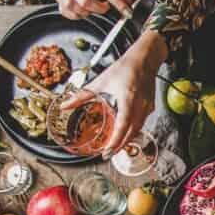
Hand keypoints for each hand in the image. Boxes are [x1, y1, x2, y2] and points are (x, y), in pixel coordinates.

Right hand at [20, 0, 130, 19]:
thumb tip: (130, 0)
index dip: (118, 2)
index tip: (128, 12)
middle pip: (87, 3)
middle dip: (99, 8)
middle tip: (103, 6)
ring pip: (81, 11)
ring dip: (89, 12)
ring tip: (88, 3)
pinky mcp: (60, 4)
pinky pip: (74, 16)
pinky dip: (80, 15)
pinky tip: (79, 6)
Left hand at [66, 33, 165, 157]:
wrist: (144, 60)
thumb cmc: (124, 68)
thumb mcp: (101, 81)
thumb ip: (83, 95)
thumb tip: (65, 105)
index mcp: (127, 98)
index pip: (123, 125)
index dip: (116, 140)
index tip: (107, 150)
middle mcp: (139, 105)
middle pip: (131, 132)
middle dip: (119, 145)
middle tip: (108, 155)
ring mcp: (147, 107)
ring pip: (137, 130)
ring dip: (126, 140)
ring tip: (115, 148)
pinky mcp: (150, 108)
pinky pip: (141, 124)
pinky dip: (132, 131)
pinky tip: (124, 134)